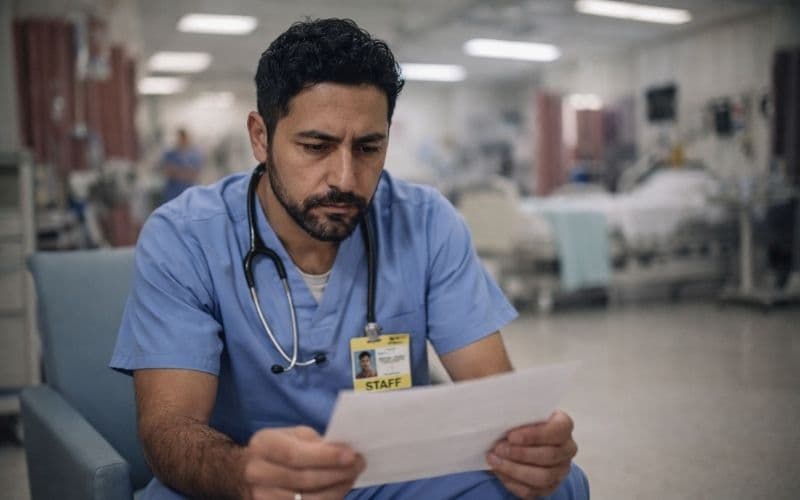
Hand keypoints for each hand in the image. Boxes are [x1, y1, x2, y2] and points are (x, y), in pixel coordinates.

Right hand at [242, 426, 364, 499]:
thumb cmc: (278, 448)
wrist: (245, 470)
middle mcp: (257, 474)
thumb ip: (315, 442)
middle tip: (359, 465)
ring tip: (352, 477)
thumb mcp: (292, 435)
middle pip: (304, 480)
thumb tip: (345, 452)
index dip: (325, 457)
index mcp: (262, 446)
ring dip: (337, 490)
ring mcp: (261, 498)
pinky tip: (339, 490)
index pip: (295, 455)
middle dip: (338, 474)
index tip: (351, 455)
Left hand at [487, 410, 577, 498]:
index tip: (511, 436)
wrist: (526, 441)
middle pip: (550, 456)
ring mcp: (560, 470)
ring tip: (495, 460)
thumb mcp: (524, 415)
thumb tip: (500, 423)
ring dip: (514, 470)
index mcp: (564, 426)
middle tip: (499, 449)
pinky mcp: (549, 487)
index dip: (534, 435)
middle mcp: (567, 449)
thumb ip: (519, 417)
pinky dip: (512, 482)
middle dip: (520, 454)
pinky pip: (532, 491)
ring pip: (542, 477)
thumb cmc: (525, 425)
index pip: (558, 430)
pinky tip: (499, 471)